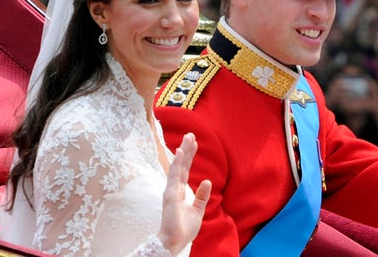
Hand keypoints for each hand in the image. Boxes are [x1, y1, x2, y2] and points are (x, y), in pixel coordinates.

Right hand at [158, 133, 211, 255]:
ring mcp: (171, 190)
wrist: (175, 242)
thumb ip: (201, 196)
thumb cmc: (183, 229)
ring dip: (183, 152)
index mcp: (180, 192)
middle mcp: (174, 188)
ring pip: (177, 167)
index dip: (190, 156)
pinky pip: (173, 176)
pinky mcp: (170, 195)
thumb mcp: (198, 211)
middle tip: (190, 134)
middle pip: (181, 165)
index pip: (186, 170)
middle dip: (187, 149)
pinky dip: (177, 163)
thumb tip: (207, 181)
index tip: (194, 142)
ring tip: (188, 138)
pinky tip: (180, 152)